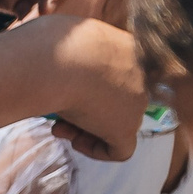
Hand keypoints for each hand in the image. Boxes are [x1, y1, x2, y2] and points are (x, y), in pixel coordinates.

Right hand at [25, 15, 146, 162]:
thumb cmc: (52, 48)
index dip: (90, 88)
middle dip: (86, 111)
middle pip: (116, 100)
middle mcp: (141, 73)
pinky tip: (75, 141)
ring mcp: (138, 100)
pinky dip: (97, 150)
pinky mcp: (128, 127)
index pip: (117, 76)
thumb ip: (73, 58)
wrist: (56, 61)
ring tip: (59, 127)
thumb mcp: (65, 43)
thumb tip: (58, 66)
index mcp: (130, 48)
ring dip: (85, 128)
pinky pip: (121, 149)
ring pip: (115, 123)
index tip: (67, 90)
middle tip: (59, 115)